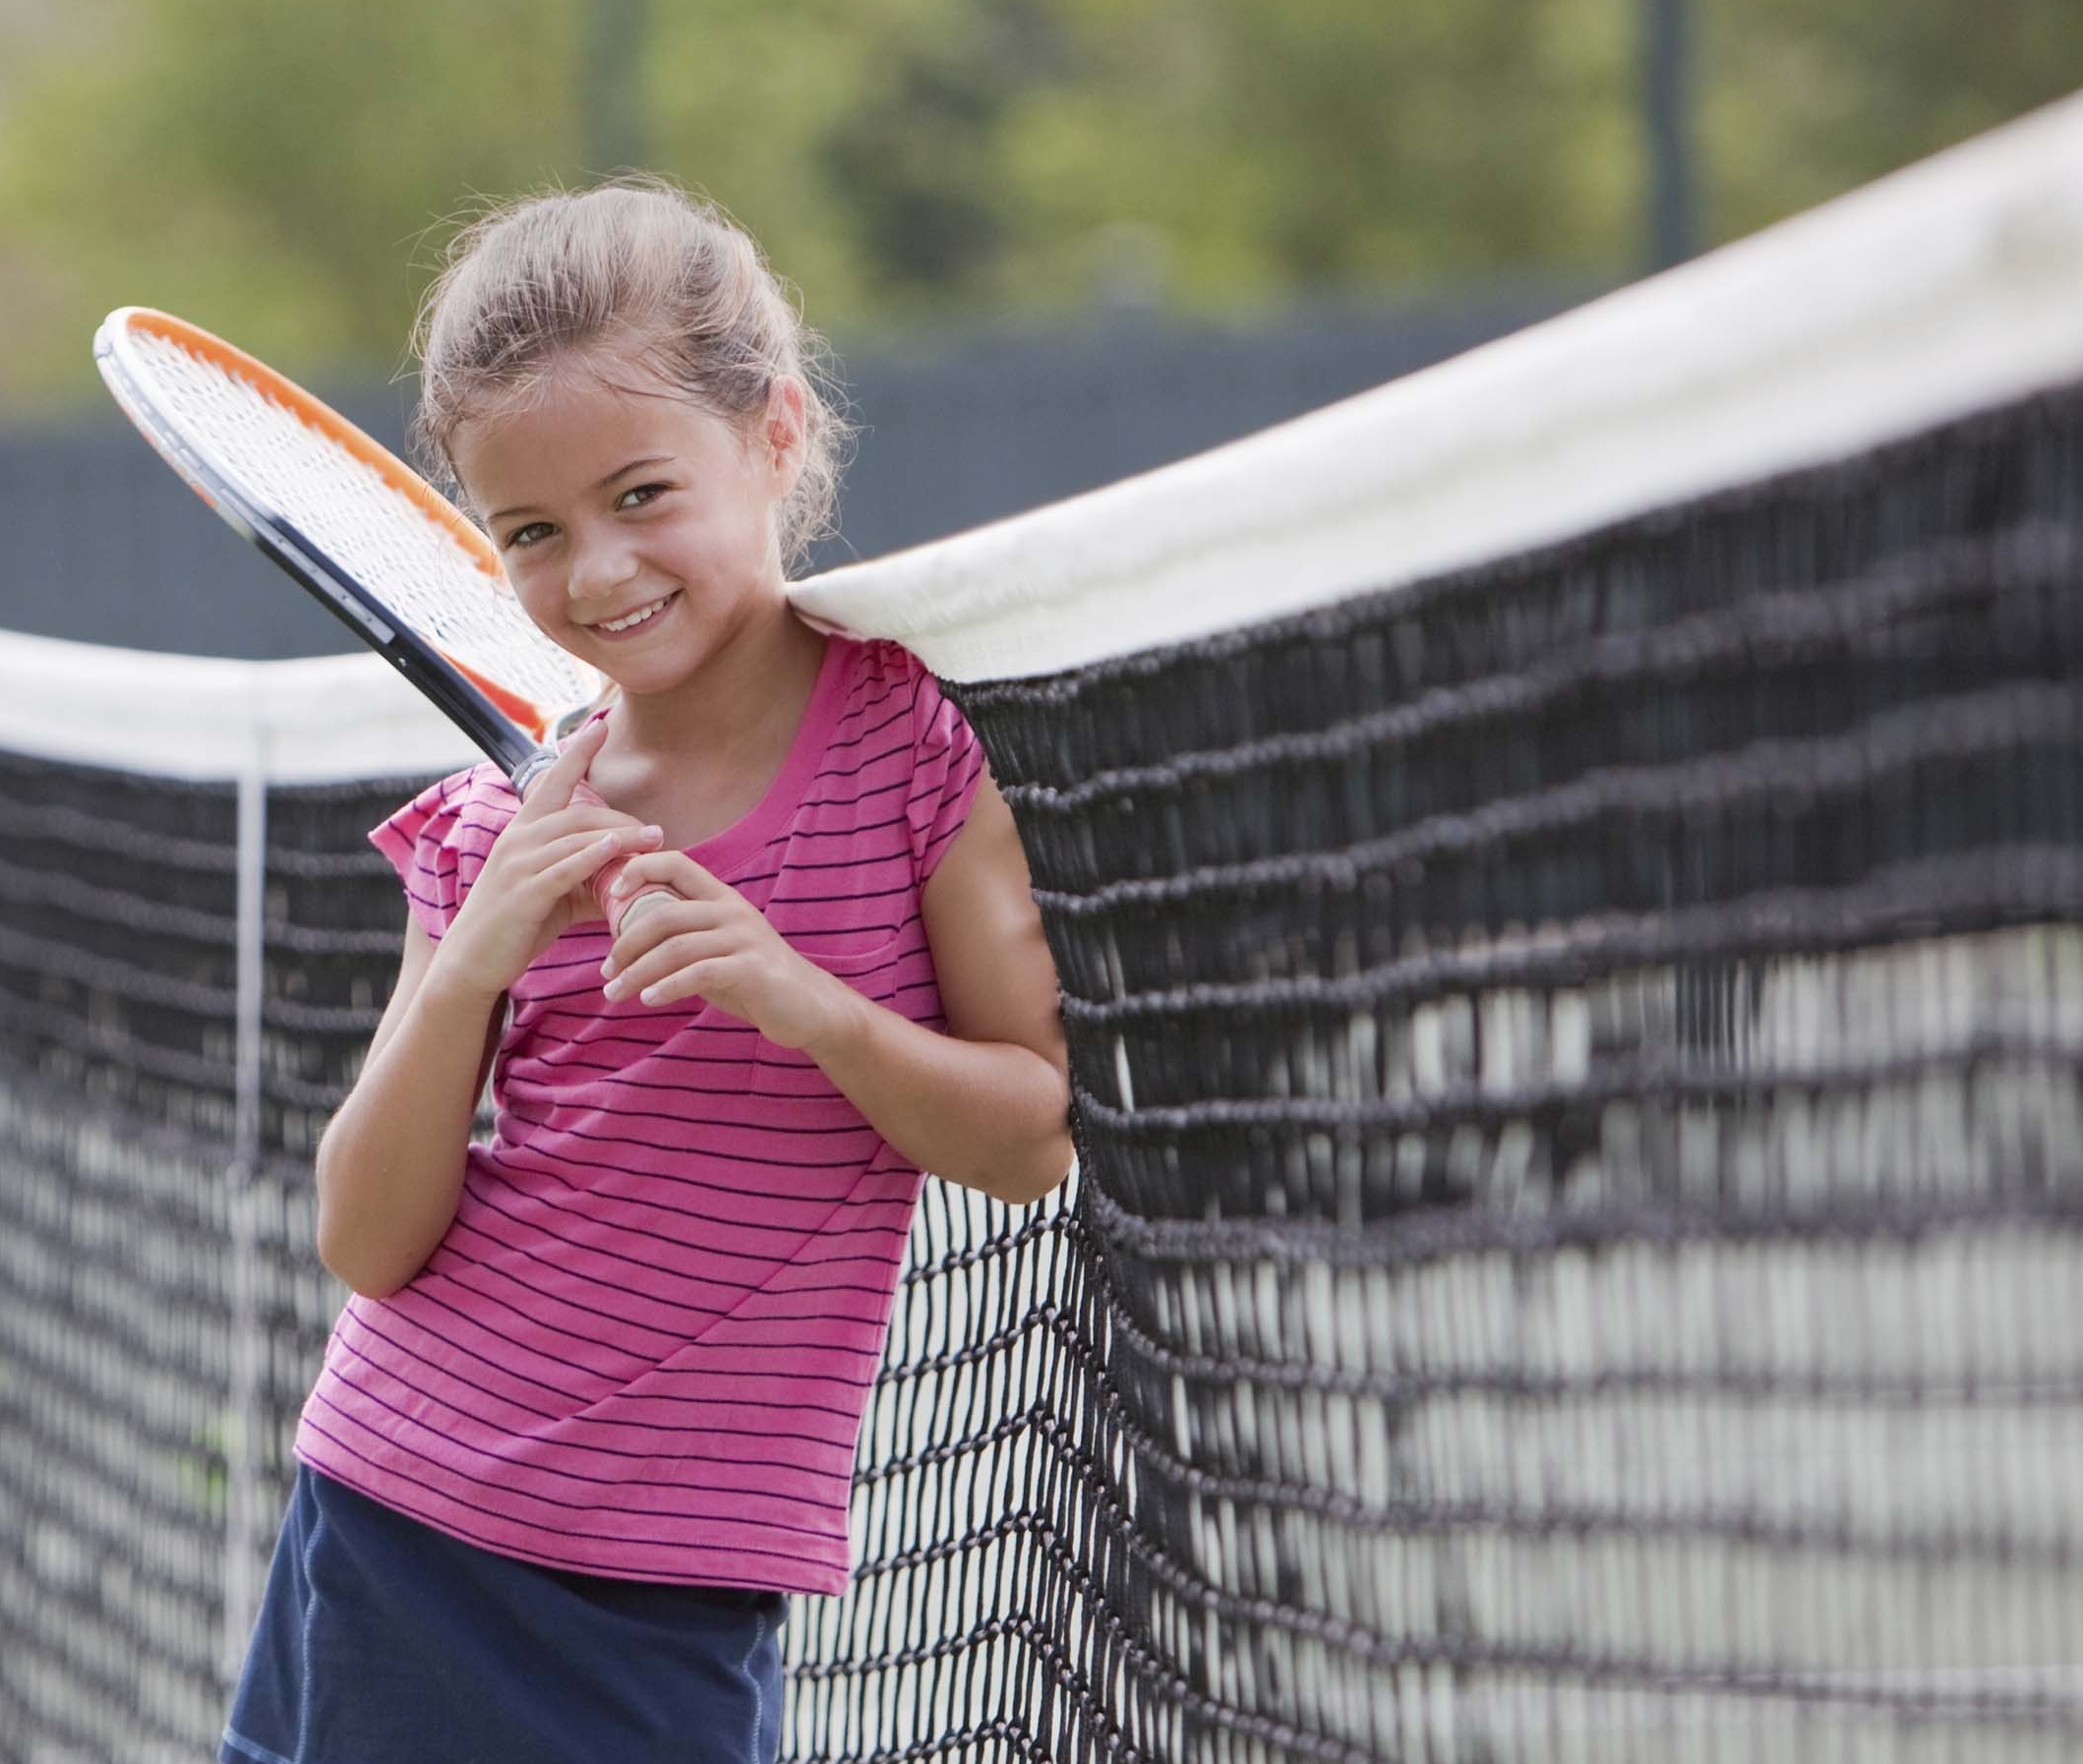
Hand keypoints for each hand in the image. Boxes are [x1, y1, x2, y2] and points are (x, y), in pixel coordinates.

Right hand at [436, 720, 664, 1000]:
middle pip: (577, 812)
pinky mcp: (523, 892)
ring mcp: (518, 864)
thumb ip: (590, 876)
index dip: (575, 754)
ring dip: (618, 835)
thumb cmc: (517, 925)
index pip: (551, 782)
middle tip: (655, 831)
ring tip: (654, 839)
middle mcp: (518, 839)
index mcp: (523, 832)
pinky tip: (616, 849)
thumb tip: (634, 874)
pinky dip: (592, 856)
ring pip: (575, 837)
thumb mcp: (556, 893)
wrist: (473, 962)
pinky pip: (563, 867)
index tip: (599, 725)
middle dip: (619, 818)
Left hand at [598, 851, 854, 1051]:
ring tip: (615, 992)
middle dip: (626, 942)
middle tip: (605, 969)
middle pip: (664, 913)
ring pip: (676, 947)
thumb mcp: (717, 946)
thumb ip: (683, 934)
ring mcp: (743, 939)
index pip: (676, 863)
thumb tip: (627, 936)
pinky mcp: (751, 969)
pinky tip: (648, 1000)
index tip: (611, 891)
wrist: (808, 1005)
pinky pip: (698, 974)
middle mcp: (732, 911)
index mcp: (721, 897)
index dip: (640, 868)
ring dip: (638, 972)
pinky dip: (667, 987)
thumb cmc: (753, 976)